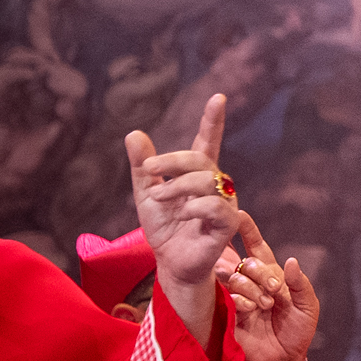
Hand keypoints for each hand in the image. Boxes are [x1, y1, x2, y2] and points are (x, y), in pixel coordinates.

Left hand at [129, 92, 237, 343]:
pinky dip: (194, 206)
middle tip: (148, 169)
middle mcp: (215, 186)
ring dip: (176, 186)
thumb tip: (134, 133)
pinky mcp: (227, 224)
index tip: (218, 97)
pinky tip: (183, 214)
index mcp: (197, 175)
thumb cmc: (164, 229)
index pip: (207, 142)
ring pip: (206, 180)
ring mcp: (224, 204)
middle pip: (200, 159)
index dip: (212, 120)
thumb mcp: (145, 194)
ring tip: (156, 198)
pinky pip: (215, 206)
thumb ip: (143, 167)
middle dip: (172, 161)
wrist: (170, 263)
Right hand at [217, 210, 318, 360]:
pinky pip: (230, 297)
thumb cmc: (297, 331)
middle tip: (273, 289)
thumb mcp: (308, 306)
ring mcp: (238, 296)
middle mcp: (252, 283)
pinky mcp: (228, 312)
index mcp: (272, 276)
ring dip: (252, 287)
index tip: (238, 214)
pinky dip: (244, 301)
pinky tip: (253, 311)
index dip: (247, 231)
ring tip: (265, 304)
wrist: (284, 360)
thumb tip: (290, 261)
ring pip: (234, 277)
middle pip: (246, 261)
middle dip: (259, 271)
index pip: (256, 248)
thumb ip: (300, 284)